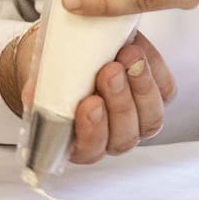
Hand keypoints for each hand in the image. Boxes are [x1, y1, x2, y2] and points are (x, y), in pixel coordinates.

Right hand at [2, 22, 176, 163]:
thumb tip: (33, 93)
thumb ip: (38, 87)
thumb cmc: (54, 70)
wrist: (69, 50)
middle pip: (124, 134)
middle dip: (119, 102)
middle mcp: (112, 136)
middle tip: (109, 70)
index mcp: (80, 142)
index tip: (89, 104)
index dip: (92, 131)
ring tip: (129, 55)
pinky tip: (140, 51)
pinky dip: (155, 70)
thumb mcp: (40, 77)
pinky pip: (165, 90)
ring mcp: (137, 119)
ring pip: (150, 116)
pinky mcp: (156, 96)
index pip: (91, 150)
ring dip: (141, 86)